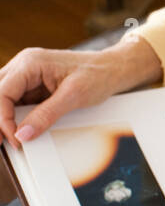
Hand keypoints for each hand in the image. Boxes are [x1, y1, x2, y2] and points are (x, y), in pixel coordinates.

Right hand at [0, 37, 162, 146]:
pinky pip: (16, 101)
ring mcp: (27, 75)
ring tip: (11, 139)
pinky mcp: (33, 85)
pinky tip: (20, 131)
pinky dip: (15, 117)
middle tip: (5, 142)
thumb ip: (46, 115)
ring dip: (5, 118)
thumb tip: (22, 134)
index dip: (2, 119)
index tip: (14, 139)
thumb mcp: (74, 96)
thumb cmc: (98, 75)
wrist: (113, 69)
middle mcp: (24, 66)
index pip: (2, 92)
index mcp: (30, 63)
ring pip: (3, 98)